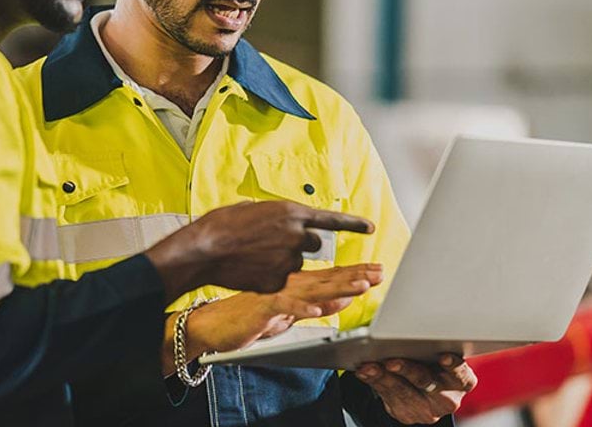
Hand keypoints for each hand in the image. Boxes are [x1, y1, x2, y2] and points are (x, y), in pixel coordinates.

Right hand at [144, 201, 373, 297]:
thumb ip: (274, 215)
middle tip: (272, 243)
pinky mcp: (278, 282)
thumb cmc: (221, 225)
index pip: (332, 219)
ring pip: (294, 263)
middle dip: (297, 243)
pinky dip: (268, 276)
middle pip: (312, 243)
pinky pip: (280, 280)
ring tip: (252, 255)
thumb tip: (278, 221)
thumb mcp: (252, 208)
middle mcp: (296, 236)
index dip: (354, 224)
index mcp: (292, 213)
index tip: (371, 228)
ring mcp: (289, 261)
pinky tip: (249, 270)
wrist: (204, 250)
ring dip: (279, 260)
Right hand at [191, 264, 383, 353]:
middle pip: (327, 278)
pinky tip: (320, 309)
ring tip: (361, 287)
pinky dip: (303, 307)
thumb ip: (310, 305)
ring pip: (313, 289)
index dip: (354, 273)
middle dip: (356, 276)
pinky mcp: (262, 306)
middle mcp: (288, 284)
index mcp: (293, 283)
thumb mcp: (283, 311)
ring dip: (338, 287)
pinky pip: (286, 306)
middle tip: (380, 272)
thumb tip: (337, 300)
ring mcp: (276, 293)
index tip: (376, 270)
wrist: (211, 322)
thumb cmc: (245, 314)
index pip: (330, 276)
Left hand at [354, 354, 476, 423]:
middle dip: (407, 370)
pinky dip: (374, 382)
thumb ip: (434, 345)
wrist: (425, 390)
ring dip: (383, 377)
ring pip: (403, 392)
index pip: (460, 373)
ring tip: (369, 366)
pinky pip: (388, 398)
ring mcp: (427, 409)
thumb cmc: (434, 363)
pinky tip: (365, 372)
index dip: (452, 365)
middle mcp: (448, 399)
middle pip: (426, 382)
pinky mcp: (407, 415)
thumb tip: (414, 325)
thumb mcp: (441, 355)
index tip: (443, 356)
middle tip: (391, 360)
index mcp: (462, 381)